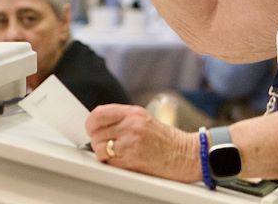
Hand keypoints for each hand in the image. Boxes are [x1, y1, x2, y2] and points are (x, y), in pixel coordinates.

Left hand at [85, 104, 199, 182]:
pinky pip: (109, 162)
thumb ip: (122, 118)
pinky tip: (123, 161)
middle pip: (96, 133)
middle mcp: (131, 126)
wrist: (186, 155)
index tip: (92, 128)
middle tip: (107, 144)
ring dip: (103, 153)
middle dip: (98, 140)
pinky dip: (112, 163)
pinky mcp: (132, 160)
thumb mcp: (144, 119)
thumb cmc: (167, 140)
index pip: (99, 114)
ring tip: (116, 153)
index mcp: (133, 113)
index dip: (91, 123)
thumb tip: (99, 124)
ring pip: (99, 148)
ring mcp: (131, 143)